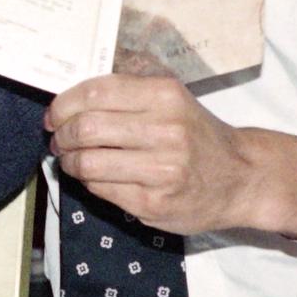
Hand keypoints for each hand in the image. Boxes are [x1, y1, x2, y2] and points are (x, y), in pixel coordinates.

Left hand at [44, 74, 296, 234]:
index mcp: (164, 95)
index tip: (54, 115)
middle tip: (59, 140)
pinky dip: (88, 183)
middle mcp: (165, 130)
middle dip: (61, 136)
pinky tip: (95, 178)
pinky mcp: (153, 203)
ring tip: (71, 160)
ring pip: (87, 162)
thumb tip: (68, 101)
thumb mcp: (172, 100)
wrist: (241, 178)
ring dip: (68, 162)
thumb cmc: (198, 136)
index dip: (63, 105)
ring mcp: (161, 170)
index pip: (94, 93)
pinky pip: (100, 190)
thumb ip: (127, 95)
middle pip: (85, 128)